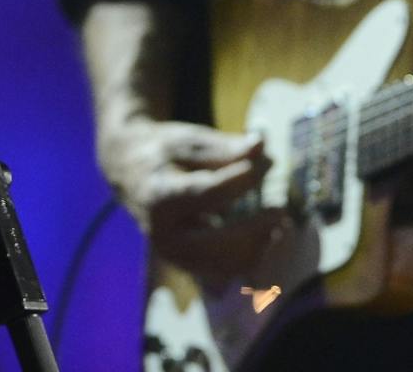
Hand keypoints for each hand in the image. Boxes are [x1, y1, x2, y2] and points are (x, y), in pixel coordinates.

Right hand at [99, 115, 289, 284]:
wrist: (131, 175)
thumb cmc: (164, 153)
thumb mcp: (188, 141)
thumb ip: (224, 148)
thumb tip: (261, 147)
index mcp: (159, 196)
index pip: (209, 193)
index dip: (243, 179)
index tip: (268, 163)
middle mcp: (163, 235)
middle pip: (220, 242)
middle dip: (257, 227)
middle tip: (281, 208)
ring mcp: (174, 256)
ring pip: (228, 264)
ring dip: (258, 245)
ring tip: (277, 220)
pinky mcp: (188, 266)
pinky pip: (228, 271)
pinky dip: (252, 255)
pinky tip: (266, 234)